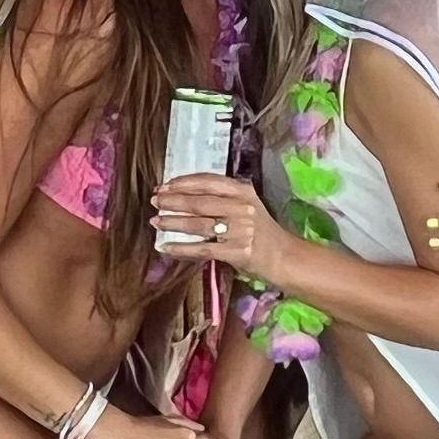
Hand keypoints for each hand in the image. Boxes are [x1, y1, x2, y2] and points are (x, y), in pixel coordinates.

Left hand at [148, 169, 280, 275]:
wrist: (283, 257)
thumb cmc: (261, 231)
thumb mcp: (247, 206)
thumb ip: (223, 198)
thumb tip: (184, 195)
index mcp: (243, 191)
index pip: (208, 182)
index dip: (183, 183)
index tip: (164, 185)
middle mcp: (241, 207)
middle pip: (199, 202)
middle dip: (173, 201)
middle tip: (154, 202)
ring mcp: (239, 230)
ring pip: (198, 224)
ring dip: (172, 222)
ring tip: (155, 222)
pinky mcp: (236, 251)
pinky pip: (202, 248)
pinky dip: (181, 248)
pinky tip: (165, 247)